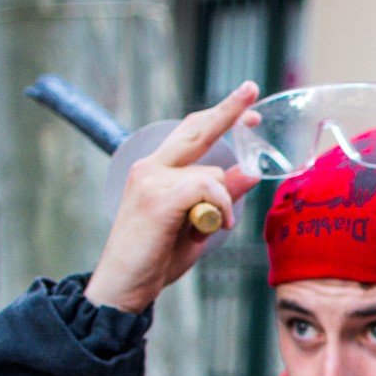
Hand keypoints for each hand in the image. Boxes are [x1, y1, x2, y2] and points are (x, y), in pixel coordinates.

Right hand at [85, 82, 262, 313]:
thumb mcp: (198, 224)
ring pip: (212, 173)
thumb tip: (250, 172)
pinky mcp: (159, 197)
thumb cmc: (157, 257)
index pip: (191, 133)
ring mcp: (152, 179)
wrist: (124, 285)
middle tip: (251, 90)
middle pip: (197, 129)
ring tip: (210, 227)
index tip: (247, 108)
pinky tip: (216, 226)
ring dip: (223, 201)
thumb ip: (219, 197)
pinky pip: (208, 189)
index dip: (220, 118)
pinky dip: (221, 207)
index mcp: (156, 171)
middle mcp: (151, 167)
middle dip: (228, 110)